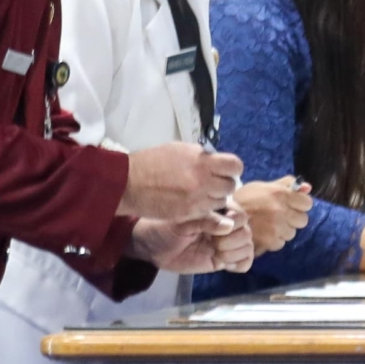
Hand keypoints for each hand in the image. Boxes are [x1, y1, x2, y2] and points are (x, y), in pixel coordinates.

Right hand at [119, 142, 242, 222]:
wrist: (129, 182)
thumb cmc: (152, 162)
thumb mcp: (179, 150)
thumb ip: (201, 157)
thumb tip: (216, 162)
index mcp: (202, 161)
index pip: (235, 166)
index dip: (231, 169)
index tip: (224, 170)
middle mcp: (203, 180)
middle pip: (230, 186)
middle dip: (223, 185)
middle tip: (212, 185)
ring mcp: (197, 199)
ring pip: (221, 202)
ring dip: (214, 199)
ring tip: (200, 195)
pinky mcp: (189, 214)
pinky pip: (207, 213)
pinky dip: (203, 209)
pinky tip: (192, 203)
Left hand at [129, 212, 255, 276]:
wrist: (152, 248)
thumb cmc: (164, 228)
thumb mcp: (182, 222)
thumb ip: (205, 221)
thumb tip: (229, 226)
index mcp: (217, 211)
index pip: (240, 215)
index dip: (235, 224)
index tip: (217, 232)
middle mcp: (225, 226)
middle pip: (247, 232)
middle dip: (233, 240)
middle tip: (214, 244)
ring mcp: (225, 244)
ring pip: (248, 247)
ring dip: (235, 252)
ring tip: (217, 253)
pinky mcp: (223, 260)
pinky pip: (244, 262)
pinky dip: (240, 263)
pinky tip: (224, 263)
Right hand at [232, 177, 313, 253]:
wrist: (224, 216)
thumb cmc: (244, 199)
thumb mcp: (264, 186)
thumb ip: (287, 185)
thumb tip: (308, 187)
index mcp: (281, 193)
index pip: (307, 203)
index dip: (301, 204)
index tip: (292, 205)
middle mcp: (281, 210)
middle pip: (302, 220)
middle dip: (293, 219)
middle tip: (281, 217)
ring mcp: (276, 227)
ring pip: (292, 233)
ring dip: (284, 230)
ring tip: (270, 225)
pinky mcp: (270, 241)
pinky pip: (281, 243)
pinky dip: (274, 240)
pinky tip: (264, 234)